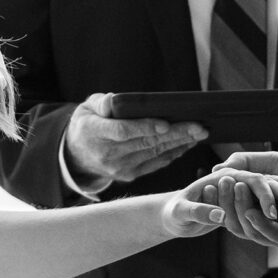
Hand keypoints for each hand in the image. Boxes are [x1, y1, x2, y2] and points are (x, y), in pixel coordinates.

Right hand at [65, 93, 208, 182]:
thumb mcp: (87, 108)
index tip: (165, 124)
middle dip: (176, 134)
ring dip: (180, 143)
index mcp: (95, 133)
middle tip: (199, 127)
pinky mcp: (129, 175)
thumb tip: (116, 101)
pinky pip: (156, 163)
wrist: (78, 155)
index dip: (144, 127)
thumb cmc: (88, 123)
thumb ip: (101, 103)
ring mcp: (119, 168)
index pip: (122, 131)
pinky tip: (188, 143)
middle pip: (146, 142)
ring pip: (155, 153)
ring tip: (200, 133)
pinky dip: (173, 153)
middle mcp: (108, 154)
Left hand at [166, 168, 277, 239]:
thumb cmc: (174, 213)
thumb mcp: (181, 213)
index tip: (273, 213)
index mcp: (224, 178)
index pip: (252, 181)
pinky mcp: (245, 203)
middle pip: (269, 183)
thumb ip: (198, 211)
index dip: (265, 196)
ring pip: (273, 191)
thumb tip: (217, 215)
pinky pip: (267, 203)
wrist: (172, 214)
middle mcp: (238, 181)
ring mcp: (243, 191)